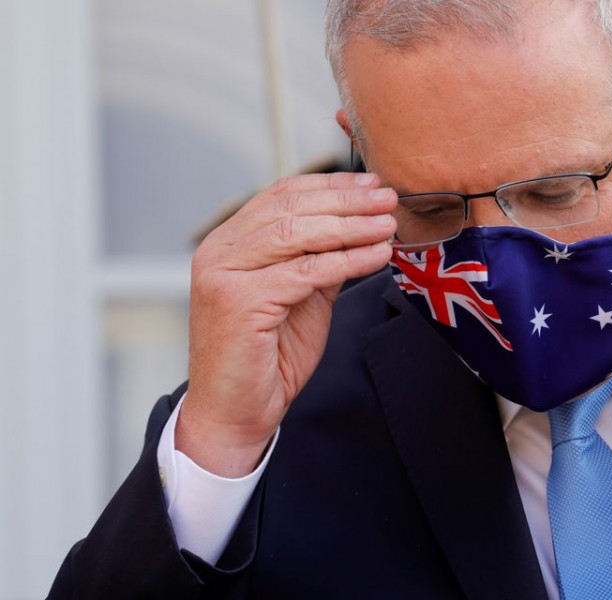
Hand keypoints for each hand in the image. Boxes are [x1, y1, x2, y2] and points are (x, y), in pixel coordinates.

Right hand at [178, 173, 396, 476]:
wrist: (235, 413)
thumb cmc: (267, 358)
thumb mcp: (301, 296)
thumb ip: (321, 260)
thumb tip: (362, 227)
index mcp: (228, 243)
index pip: (281, 195)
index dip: (329, 184)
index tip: (370, 183)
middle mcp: (219, 251)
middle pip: (291, 208)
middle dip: (346, 201)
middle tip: (387, 198)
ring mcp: (224, 274)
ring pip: (297, 233)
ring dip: (351, 226)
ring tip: (388, 224)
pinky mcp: (239, 301)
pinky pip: (306, 272)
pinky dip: (348, 260)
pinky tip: (376, 256)